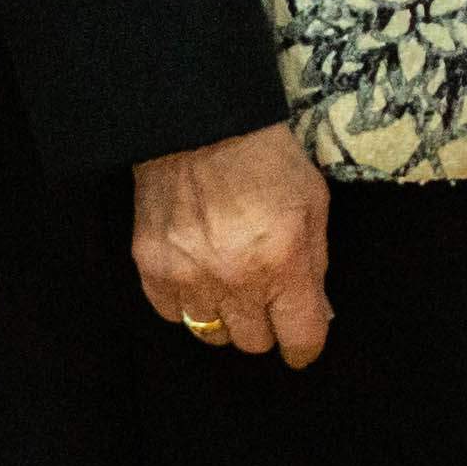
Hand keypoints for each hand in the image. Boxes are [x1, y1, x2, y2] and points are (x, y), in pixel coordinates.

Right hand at [134, 124, 333, 361]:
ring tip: (227, 283)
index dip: (304, 346)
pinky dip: (185, 302)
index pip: (299, 338)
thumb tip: (315, 310)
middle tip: (264, 294)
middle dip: (265, 323)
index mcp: (282, 263)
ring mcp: (188, 276)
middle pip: (253, 342)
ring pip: (211, 334)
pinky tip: (196, 275)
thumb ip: (315, 263)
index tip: (301, 343)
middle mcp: (234, 279)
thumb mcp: (313, 203)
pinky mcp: (151, 267)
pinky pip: (170, 313)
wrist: (199, 120)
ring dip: (224, 315)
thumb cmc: (266, 157)